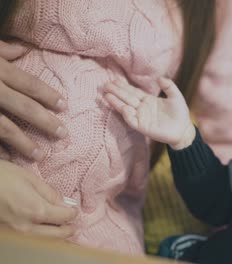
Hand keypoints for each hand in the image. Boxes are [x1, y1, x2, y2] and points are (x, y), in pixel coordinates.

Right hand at [0, 40, 67, 160]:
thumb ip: (3, 51)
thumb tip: (24, 48)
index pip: (28, 83)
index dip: (47, 95)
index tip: (64, 106)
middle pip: (23, 106)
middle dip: (45, 121)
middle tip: (63, 134)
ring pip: (4, 127)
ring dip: (23, 143)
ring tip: (41, 155)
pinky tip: (10, 160)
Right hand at [0, 160, 77, 238]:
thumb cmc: (1, 176)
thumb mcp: (30, 178)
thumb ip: (50, 193)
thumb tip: (64, 202)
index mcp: (37, 211)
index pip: (65, 217)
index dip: (73, 213)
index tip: (75, 209)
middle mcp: (28, 226)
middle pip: (57, 234)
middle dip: (68, 229)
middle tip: (75, 225)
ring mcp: (17, 232)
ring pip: (44, 239)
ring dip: (56, 235)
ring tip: (63, 229)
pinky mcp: (9, 232)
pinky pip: (31, 237)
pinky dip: (42, 235)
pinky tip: (45, 228)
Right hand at [104, 78, 194, 149]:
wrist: (184, 130)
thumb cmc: (180, 114)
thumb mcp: (176, 96)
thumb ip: (169, 86)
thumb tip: (159, 78)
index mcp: (148, 100)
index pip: (133, 91)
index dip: (124, 86)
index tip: (114, 80)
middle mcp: (142, 108)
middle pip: (127, 98)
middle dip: (116, 92)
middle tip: (105, 85)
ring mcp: (141, 117)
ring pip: (126, 108)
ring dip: (116, 102)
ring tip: (106, 95)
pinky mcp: (143, 127)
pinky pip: (132, 120)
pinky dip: (127, 114)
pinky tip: (123, 108)